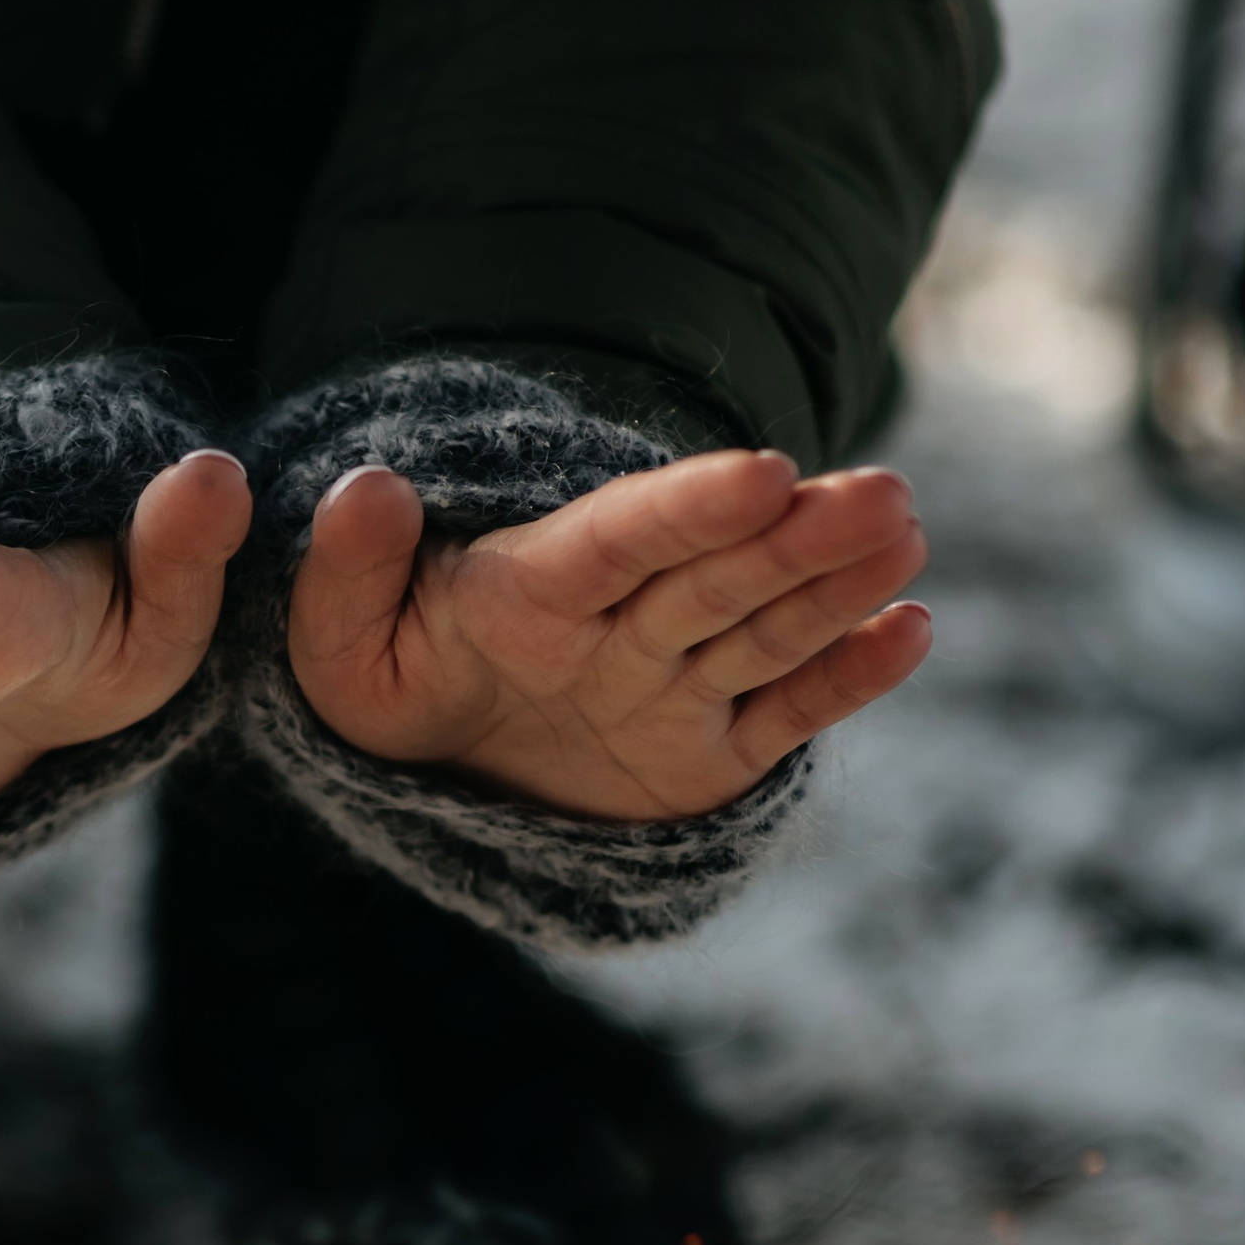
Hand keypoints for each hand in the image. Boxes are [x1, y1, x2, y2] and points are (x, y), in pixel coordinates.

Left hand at [286, 447, 929, 821]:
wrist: (427, 773)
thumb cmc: (384, 691)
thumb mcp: (336, 646)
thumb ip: (348, 570)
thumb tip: (367, 487)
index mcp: (533, 587)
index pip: (620, 538)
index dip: (689, 507)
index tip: (760, 472)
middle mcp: (620, 626)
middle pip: (716, 574)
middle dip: (799, 536)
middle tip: (882, 494)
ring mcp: (671, 686)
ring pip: (763, 629)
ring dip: (837, 585)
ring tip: (904, 532)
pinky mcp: (706, 755)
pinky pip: (781, 714)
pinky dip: (844, 680)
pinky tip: (908, 630)